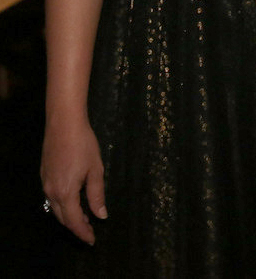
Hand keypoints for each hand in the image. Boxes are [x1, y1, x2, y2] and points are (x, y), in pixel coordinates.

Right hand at [41, 116, 107, 243]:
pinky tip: (73, 202)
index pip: (73, 221)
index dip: (83, 232)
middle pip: (62, 218)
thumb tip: (101, 215)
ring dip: (69, 216)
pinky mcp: (44, 176)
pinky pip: (52, 197)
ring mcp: (45, 184)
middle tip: (90, 231)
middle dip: (76, 227)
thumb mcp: (96, 170)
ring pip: (56, 208)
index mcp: (65, 193)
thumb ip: (97, 194)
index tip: (92, 240)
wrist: (63, 125)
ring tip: (84, 218)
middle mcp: (51, 192)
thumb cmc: (84, 145)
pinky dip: (63, 205)